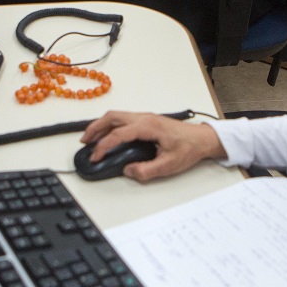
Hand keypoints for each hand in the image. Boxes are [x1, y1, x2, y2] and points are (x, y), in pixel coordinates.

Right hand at [79, 111, 225, 180]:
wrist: (202, 139)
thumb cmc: (189, 148)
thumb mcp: (169, 165)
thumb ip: (147, 171)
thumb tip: (128, 171)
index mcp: (148, 126)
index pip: (118, 134)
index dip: (104, 146)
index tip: (96, 157)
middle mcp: (144, 118)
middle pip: (112, 117)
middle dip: (95, 128)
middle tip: (84, 142)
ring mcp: (145, 117)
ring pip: (116, 116)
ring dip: (101, 125)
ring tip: (90, 139)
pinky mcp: (146, 121)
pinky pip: (123, 119)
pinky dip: (110, 125)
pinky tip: (107, 135)